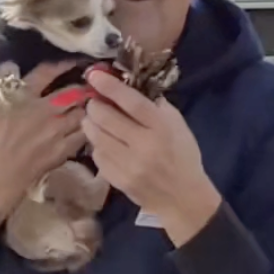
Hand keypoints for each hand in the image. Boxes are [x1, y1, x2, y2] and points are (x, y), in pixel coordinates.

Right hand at [0, 61, 86, 231]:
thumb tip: (11, 65)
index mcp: (26, 95)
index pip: (47, 72)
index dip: (62, 64)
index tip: (73, 62)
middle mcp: (46, 110)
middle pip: (74, 93)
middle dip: (85, 87)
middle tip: (92, 84)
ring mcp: (57, 131)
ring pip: (83, 113)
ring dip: (90, 108)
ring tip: (96, 105)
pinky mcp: (63, 151)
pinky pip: (83, 136)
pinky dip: (89, 130)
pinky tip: (91, 128)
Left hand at [82, 70, 222, 245]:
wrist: (182, 198)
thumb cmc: (182, 156)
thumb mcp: (178, 126)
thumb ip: (157, 107)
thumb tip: (130, 88)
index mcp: (161, 128)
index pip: (131, 102)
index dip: (110, 87)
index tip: (94, 74)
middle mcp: (143, 146)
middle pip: (107, 118)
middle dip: (94, 105)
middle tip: (94, 102)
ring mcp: (129, 165)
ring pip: (97, 137)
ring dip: (90, 124)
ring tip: (92, 119)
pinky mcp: (118, 181)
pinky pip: (98, 157)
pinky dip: (97, 145)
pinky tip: (102, 142)